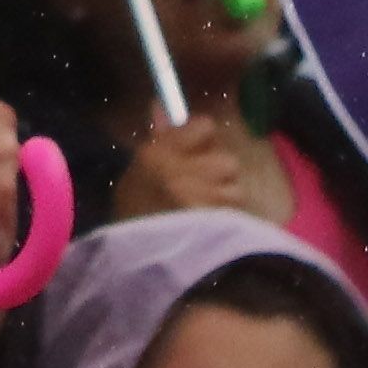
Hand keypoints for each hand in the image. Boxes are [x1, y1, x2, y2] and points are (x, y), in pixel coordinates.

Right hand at [117, 115, 281, 221]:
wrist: (137, 262)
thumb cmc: (132, 215)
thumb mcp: (136, 174)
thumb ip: (156, 139)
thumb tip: (161, 104)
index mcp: (158, 154)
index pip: (203, 127)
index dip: (204, 140)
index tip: (196, 152)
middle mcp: (183, 170)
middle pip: (225, 160)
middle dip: (218, 175)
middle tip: (202, 188)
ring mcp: (203, 196)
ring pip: (234, 188)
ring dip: (224, 200)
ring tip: (204, 213)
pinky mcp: (218, 221)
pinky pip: (234, 212)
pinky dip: (226, 219)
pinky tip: (209, 228)